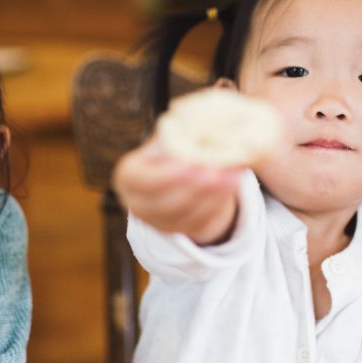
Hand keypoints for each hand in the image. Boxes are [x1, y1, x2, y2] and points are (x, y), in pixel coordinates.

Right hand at [113, 137, 243, 244]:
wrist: (180, 177)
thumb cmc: (172, 151)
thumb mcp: (171, 138)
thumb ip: (179, 136)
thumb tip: (199, 130)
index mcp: (128, 176)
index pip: (141, 181)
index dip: (166, 175)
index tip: (190, 164)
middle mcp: (137, 204)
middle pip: (165, 203)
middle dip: (194, 188)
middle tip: (217, 172)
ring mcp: (157, 222)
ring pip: (186, 215)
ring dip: (212, 196)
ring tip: (233, 176)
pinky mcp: (180, 232)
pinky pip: (200, 224)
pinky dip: (218, 205)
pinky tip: (232, 187)